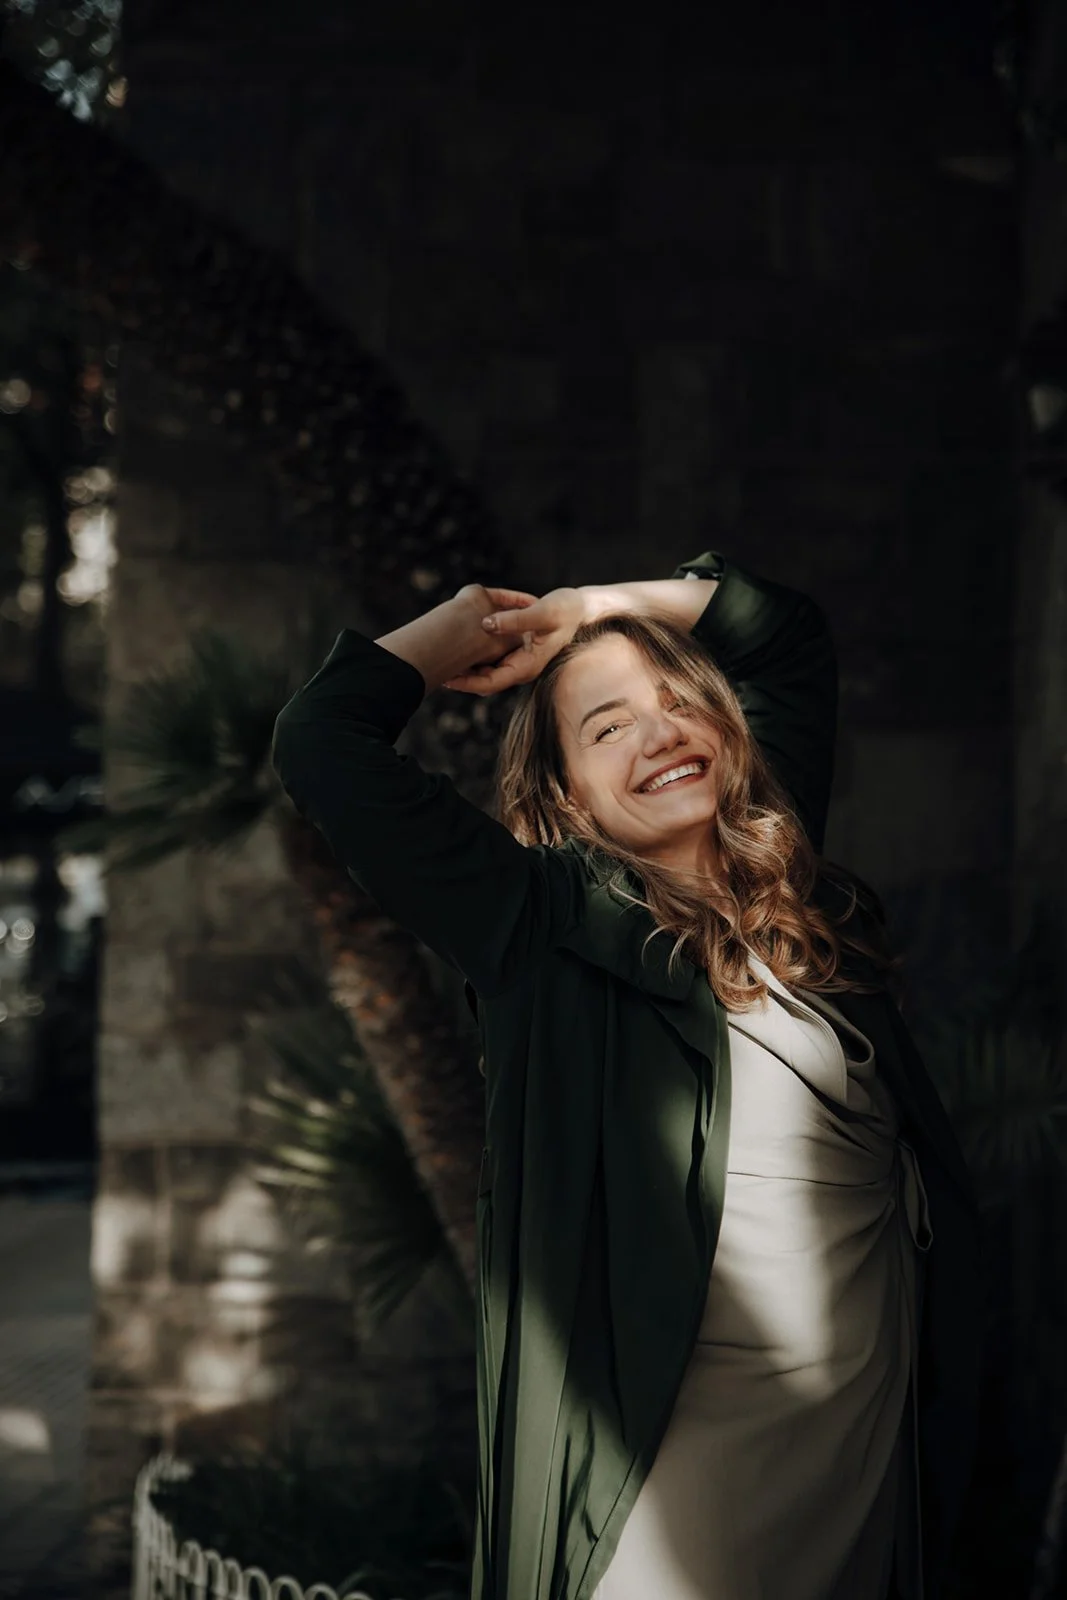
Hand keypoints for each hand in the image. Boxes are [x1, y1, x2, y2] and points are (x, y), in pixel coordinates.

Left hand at [443, 587, 586, 694]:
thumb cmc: (565, 611)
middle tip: (435, 667)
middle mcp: (521, 667)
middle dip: (461, 677)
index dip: (467, 682)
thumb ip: (515, 619)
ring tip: (441, 657)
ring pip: (486, 671)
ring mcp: (518, 660)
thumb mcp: (542, 612)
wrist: (581, 609)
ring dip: (466, 666)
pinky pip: (491, 658)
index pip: (491, 683)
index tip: (447, 678)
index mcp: (527, 666)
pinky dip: (476, 654)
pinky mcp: (515, 651)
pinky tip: (460, 643)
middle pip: (484, 681)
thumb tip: (486, 624)